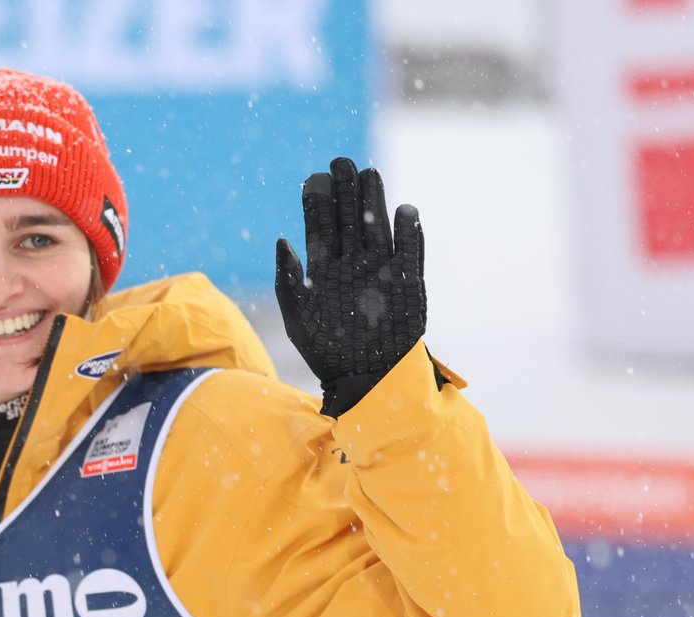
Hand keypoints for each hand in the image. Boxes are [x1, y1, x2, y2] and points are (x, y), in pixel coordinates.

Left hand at [274, 156, 427, 417]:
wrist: (363, 378)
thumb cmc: (325, 351)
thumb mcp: (297, 316)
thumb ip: (288, 279)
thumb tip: (282, 240)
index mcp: (325, 268)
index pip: (320, 225)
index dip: (317, 201)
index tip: (313, 177)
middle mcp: (354, 263)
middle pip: (349, 217)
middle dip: (345, 189)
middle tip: (341, 161)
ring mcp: (382, 270)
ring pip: (378, 226)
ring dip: (375, 200)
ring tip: (369, 173)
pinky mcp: (409, 282)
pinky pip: (411, 251)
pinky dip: (410, 233)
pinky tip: (405, 212)